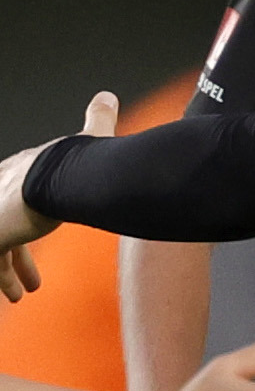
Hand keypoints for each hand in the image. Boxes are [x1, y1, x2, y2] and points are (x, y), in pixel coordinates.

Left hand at [0, 89, 113, 302]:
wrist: (61, 174)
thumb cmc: (79, 158)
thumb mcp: (89, 138)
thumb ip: (97, 119)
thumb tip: (107, 97)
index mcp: (17, 172)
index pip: (13, 201)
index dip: (24, 221)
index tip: (33, 235)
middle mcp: (0, 192)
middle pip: (2, 229)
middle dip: (12, 255)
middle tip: (29, 280)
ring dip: (6, 272)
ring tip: (17, 294)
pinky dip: (2, 277)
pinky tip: (14, 294)